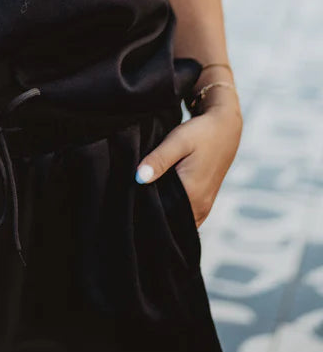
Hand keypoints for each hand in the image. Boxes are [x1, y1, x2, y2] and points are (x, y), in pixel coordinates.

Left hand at [133, 100, 242, 227]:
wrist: (226, 129)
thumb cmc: (201, 133)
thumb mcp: (178, 141)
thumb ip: (159, 160)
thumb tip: (138, 178)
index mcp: (192, 194)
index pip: (161, 215)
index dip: (142, 210)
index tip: (126, 202)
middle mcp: (200, 207)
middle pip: (169, 222)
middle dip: (149, 214)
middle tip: (129, 201)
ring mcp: (204, 208)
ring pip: (176, 221)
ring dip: (161, 213)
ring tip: (142, 198)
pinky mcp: (204, 204)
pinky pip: (184, 217)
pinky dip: (171, 211)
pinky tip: (158, 197)